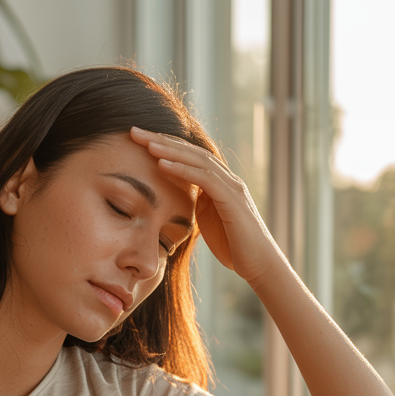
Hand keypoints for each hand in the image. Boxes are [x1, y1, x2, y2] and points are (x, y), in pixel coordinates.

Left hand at [130, 126, 283, 285]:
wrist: (260, 265)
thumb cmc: (233, 247)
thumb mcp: (207, 220)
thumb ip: (195, 204)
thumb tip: (174, 197)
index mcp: (218, 183)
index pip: (189, 156)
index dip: (164, 145)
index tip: (138, 139)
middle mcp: (226, 179)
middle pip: (191, 150)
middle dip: (162, 139)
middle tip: (134, 130)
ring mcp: (232, 187)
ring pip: (197, 159)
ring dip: (169, 150)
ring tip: (146, 142)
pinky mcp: (232, 199)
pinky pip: (205, 178)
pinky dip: (182, 169)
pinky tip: (161, 164)